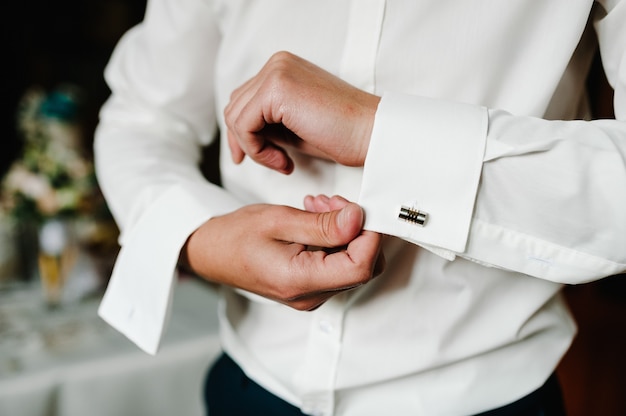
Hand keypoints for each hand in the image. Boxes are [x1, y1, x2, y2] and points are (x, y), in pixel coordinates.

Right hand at [180, 198, 382, 309]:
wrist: (211, 252)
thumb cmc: (235, 236)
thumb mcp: (279, 220)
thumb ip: (322, 224)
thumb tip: (358, 219)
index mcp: (300, 281)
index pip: (360, 267)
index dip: (369, 236)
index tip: (359, 209)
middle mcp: (310, 296)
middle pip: (363, 268)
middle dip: (358, 231)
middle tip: (335, 203)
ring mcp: (311, 294)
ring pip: (353, 265)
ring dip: (346, 232)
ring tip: (319, 206)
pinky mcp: (311, 287)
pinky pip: (338, 265)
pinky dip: (336, 239)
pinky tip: (316, 219)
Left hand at [224, 51, 380, 173]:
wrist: (372, 133)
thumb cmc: (342, 134)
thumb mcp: (294, 126)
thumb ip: (267, 122)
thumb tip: (239, 134)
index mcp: (283, 67)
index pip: (244, 99)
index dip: (244, 133)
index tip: (261, 157)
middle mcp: (277, 63)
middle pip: (235, 106)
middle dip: (246, 142)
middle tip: (274, 163)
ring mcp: (276, 72)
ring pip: (235, 116)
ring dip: (254, 148)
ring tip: (283, 163)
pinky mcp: (276, 88)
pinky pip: (243, 125)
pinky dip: (257, 150)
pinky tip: (284, 161)